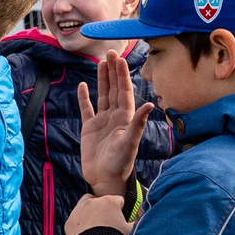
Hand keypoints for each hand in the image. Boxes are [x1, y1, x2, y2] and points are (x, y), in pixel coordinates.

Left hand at [66, 193, 129, 234]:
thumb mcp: (131, 231)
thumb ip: (135, 222)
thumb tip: (139, 221)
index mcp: (109, 201)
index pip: (118, 201)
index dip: (121, 210)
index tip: (121, 220)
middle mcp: (92, 202)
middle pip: (99, 200)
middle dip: (102, 208)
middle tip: (106, 222)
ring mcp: (78, 211)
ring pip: (84, 207)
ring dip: (89, 214)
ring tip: (94, 229)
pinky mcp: (69, 222)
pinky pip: (75, 220)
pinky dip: (79, 225)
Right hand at [74, 53, 153, 196]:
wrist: (105, 180)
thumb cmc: (119, 164)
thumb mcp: (130, 143)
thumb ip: (138, 124)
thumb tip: (150, 104)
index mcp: (126, 118)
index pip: (123, 91)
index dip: (121, 75)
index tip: (119, 59)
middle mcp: (115, 117)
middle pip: (113, 89)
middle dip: (112, 71)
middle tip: (110, 53)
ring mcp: (102, 122)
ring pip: (102, 95)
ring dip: (101, 80)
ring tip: (101, 63)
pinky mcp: (90, 129)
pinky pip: (87, 109)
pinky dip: (84, 98)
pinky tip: (83, 86)